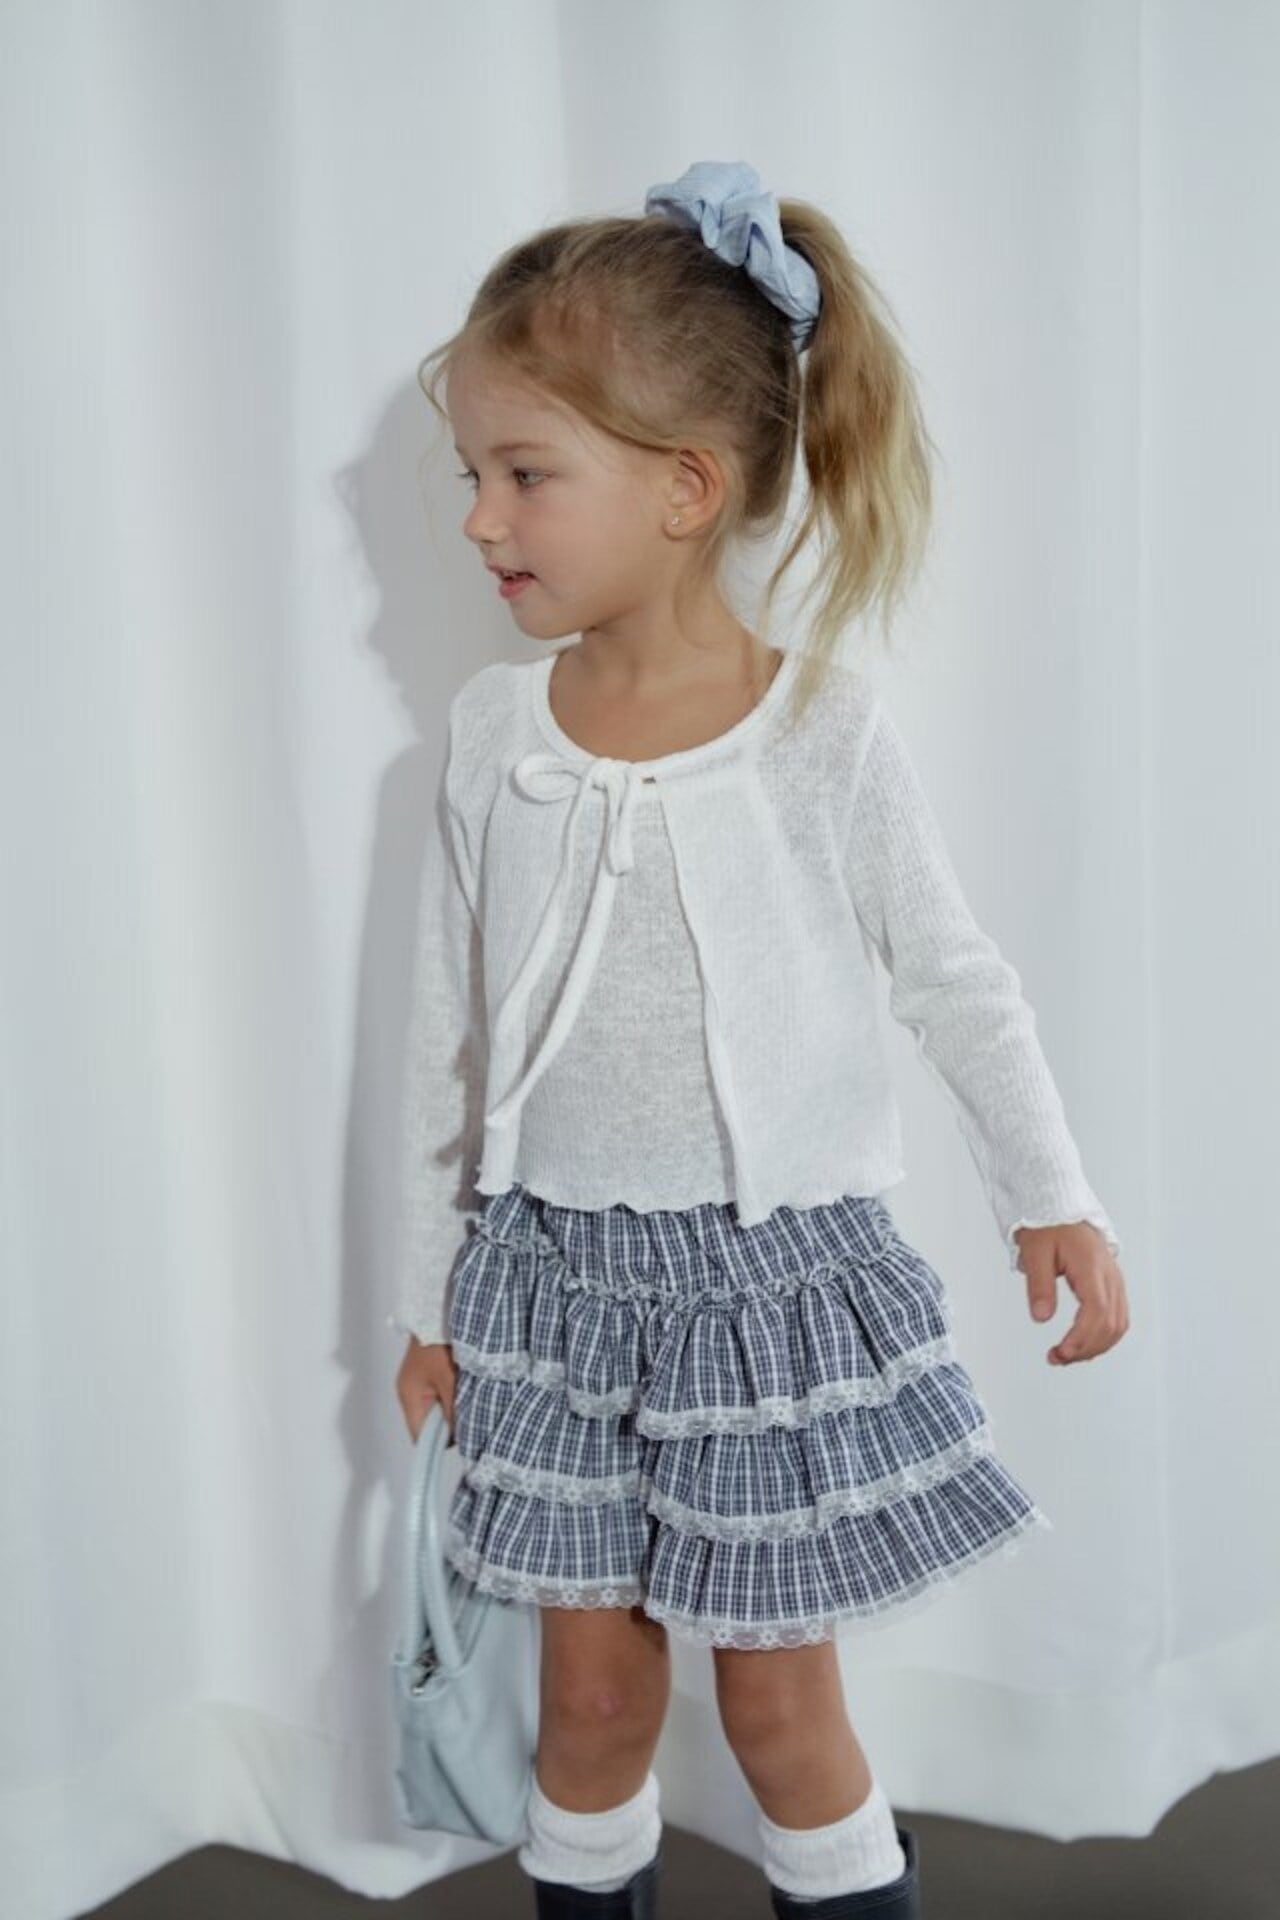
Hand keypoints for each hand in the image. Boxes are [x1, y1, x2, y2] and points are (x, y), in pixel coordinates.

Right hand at [396, 1336, 458, 1441]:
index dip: (438, 1442)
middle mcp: (409, 1393)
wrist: (435, 1315)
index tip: (460, 1438)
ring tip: (466, 1397)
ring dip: (451, 1409)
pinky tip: (462, 1387)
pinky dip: (450, 1396)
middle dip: (448, 1424)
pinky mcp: (425, 1375)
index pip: (419, 1436)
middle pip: (428, 1425)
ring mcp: (416, 1384)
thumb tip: (458, 1436)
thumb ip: (453, 1410)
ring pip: (435, 1410)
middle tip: (468, 1414)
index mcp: (410, 1397)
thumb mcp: (450, 1380)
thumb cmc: (438, 1344)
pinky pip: (438, 1395)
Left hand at [1015, 1222, 1129, 1365]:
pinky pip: (1117, 1317)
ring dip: (1095, 1346)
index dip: (1081, 1338)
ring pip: (1118, 1325)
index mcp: (1092, 1267)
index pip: (1096, 1311)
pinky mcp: (1112, 1285)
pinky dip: (1103, 1337)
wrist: (1061, 1209)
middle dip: (1085, 1348)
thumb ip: (1040, 1285)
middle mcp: (1110, 1276)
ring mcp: (1115, 1281)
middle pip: (1110, 1324)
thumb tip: (1041, 1317)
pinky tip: (1083, 1344)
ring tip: (1067, 1355)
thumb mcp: (1035, 1252)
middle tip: (1057, 1357)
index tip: (1061, 1351)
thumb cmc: (1049, 1225)